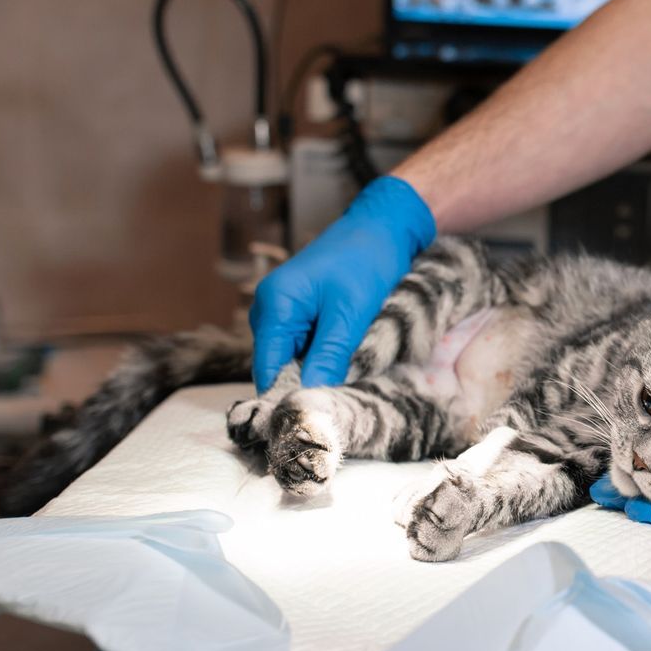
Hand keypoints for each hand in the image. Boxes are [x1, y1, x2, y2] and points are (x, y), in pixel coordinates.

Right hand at [250, 177, 435, 390]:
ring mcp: (283, 311)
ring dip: (314, 372)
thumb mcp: (352, 313)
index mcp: (274, 306)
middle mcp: (269, 310)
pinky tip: (342, 365)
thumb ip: (329, 355)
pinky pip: (303, 346)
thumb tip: (312, 395)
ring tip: (342, 387)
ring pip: (292, 359)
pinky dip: (321, 357)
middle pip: (277, 366)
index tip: (309, 424)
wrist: (382, 226)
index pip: (268, 369)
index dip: (286, 397)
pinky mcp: (299, 312)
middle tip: (332, 409)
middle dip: (302, 386)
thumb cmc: (367, 261)